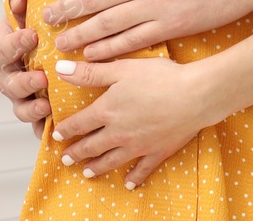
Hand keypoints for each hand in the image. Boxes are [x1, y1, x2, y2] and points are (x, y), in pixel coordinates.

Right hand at [0, 0, 49, 136]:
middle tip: (42, 77)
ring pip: (21, 109)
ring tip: (47, 105)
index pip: (1, 50)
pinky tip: (58, 129)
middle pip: (9, 85)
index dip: (14, 44)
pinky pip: (39, 126)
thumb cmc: (37, 24)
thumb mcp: (28, 9)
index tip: (32, 35)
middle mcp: (10, 77)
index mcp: (5, 52)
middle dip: (24, 82)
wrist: (51, 44)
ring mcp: (23, 97)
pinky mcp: (39, 113)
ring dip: (33, 109)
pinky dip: (45, 129)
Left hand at [48, 55, 228, 185]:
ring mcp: (138, 146)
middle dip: (76, 153)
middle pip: (91, 146)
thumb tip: (60, 70)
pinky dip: (134, 177)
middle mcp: (118, 133)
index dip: (66, 130)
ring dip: (96, 167)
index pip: (80, 123)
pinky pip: (142, 169)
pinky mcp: (157, 152)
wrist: (195, 96)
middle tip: (66, 158)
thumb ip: (90, 72)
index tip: (57, 135)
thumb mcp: (123, 68)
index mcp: (108, 111)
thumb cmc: (161, 78)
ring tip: (87, 172)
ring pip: (111, 160)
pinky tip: (129, 183)